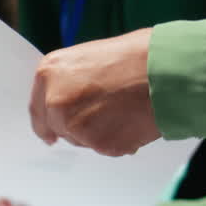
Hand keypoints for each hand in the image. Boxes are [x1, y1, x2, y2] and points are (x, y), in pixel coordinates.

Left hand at [29, 28, 159, 156]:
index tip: (49, 135)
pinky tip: (134, 120)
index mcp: (49, 73)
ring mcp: (74, 124)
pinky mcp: (97, 142)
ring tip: (125, 109)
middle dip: (79, 127)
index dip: (46, 124)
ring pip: (82, 140)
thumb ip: (71, 81)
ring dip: (99, 133)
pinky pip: (105, 148)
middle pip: (60, 127)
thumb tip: (67, 102)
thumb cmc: (137, 57)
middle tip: (106, 115)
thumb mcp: (89, 58)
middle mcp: (55, 100)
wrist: (167, 68)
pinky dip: (120, 141)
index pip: (38, 110)